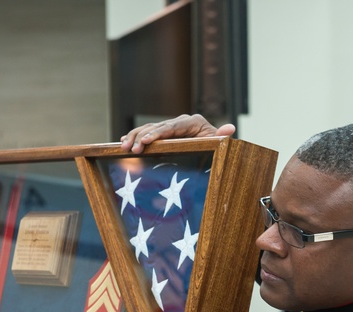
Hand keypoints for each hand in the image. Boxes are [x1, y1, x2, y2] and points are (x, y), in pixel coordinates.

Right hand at [120, 114, 235, 153]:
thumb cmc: (217, 146)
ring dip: (134, 137)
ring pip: (148, 128)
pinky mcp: (163, 133)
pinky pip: (146, 133)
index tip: (146, 141)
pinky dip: (135, 136)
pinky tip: (122, 142)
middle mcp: (179, 122)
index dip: (157, 133)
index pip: (171, 127)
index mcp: (192, 122)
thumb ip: (221, 137)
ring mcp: (170, 127)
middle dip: (141, 137)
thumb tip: (230, 129)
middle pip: (156, 127)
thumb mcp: (219, 143)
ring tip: (123, 147)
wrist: (215, 147)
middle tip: (131, 149)